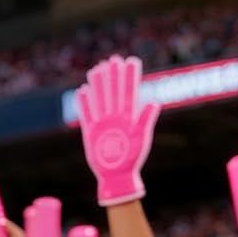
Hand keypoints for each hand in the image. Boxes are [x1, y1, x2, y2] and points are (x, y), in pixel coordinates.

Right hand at [76, 55, 159, 206]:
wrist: (117, 176)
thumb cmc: (132, 159)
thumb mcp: (141, 138)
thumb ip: (145, 120)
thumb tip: (153, 103)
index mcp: (129, 117)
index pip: (129, 92)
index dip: (130, 77)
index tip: (131, 61)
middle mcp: (115, 117)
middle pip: (114, 92)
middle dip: (113, 76)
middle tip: (113, 59)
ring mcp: (102, 123)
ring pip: (100, 99)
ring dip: (99, 85)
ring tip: (97, 69)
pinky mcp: (91, 132)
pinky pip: (86, 114)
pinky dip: (84, 104)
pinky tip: (83, 90)